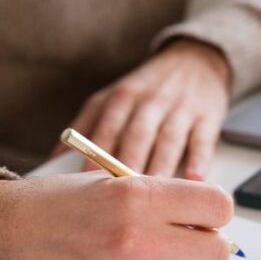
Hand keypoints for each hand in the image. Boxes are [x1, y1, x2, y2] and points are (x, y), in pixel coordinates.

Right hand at [0, 173, 233, 259]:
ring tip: (161, 259)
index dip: (214, 211)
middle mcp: (136, 237)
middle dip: (209, 246)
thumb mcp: (108, 182)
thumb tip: (206, 219)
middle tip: (189, 241)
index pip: (218, 207)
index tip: (204, 215)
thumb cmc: (51, 204)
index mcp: (137, 195)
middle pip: (217, 253)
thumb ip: (158, 197)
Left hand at [64, 38, 230, 179]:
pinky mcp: (208, 115)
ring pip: (168, 138)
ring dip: (160, 164)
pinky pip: (202, 139)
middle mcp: (148, 101)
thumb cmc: (146, 91)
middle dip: (126, 164)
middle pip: (135, 135)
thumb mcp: (111, 98)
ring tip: (154, 193)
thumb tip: (52, 164)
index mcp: (120, 98)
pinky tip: (194, 179)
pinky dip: (198, 158)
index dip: (94, 157)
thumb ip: (86, 128)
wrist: (194, 61)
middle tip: (119, 198)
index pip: (104, 128)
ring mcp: (179, 108)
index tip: (84, 186)